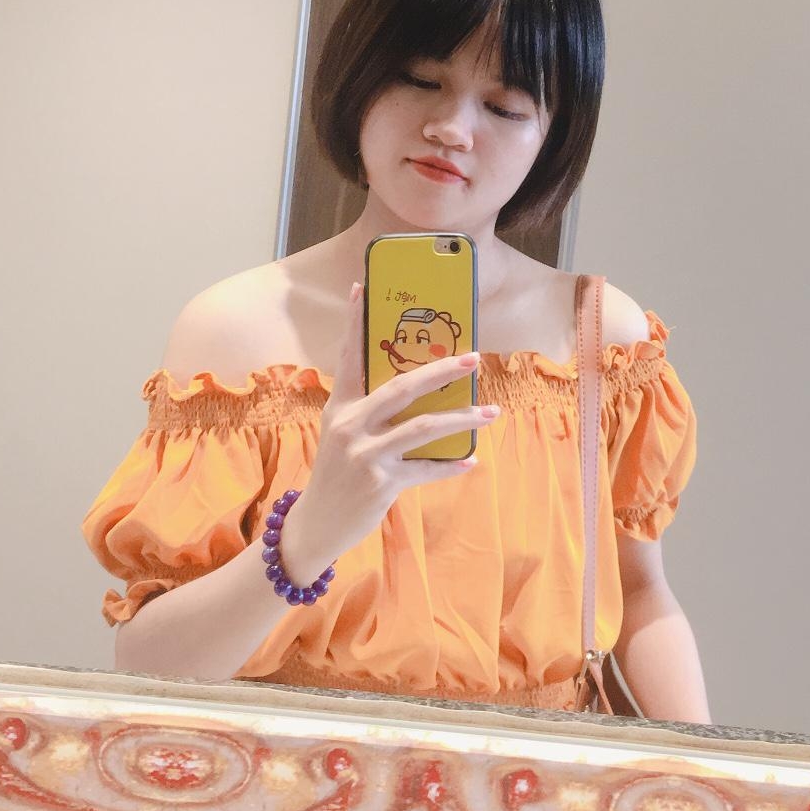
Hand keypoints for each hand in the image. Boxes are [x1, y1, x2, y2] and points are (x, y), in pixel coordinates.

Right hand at [278, 281, 497, 581]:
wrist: (317, 523)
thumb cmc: (338, 473)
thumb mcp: (343, 435)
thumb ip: (370, 411)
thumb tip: (419, 389)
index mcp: (340, 407)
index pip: (349, 356)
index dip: (354, 322)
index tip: (361, 288)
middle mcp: (351, 425)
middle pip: (402, 387)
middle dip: (442, 371)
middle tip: (474, 358)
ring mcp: (366, 454)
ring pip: (424, 427)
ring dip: (463, 418)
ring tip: (492, 412)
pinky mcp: (381, 482)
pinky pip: (426, 469)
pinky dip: (451, 466)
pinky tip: (471, 460)